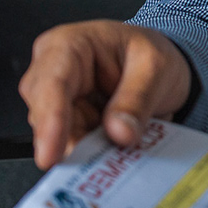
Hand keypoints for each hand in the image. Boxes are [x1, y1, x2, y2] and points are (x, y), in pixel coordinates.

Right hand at [20, 21, 194, 169]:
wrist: (161, 65)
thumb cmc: (148, 53)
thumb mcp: (157, 67)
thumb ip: (138, 98)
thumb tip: (120, 133)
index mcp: (68, 45)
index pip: (52, 84)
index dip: (50, 122)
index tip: (50, 156)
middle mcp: (52, 73)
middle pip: (47, 117)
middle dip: (73, 141)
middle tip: (102, 162)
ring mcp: (57, 102)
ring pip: (59, 138)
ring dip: (88, 151)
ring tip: (118, 154)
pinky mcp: (67, 126)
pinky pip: (74, 147)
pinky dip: (95, 155)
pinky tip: (114, 155)